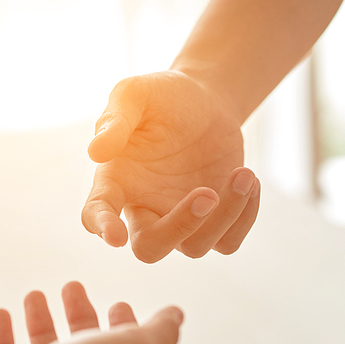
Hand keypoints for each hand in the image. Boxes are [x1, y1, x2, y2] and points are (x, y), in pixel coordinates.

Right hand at [82, 70, 259, 261]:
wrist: (206, 101)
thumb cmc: (162, 97)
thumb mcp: (135, 95)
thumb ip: (115, 120)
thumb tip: (96, 152)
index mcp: (116, 181)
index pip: (96, 213)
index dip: (102, 227)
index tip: (114, 236)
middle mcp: (145, 208)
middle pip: (150, 248)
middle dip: (180, 228)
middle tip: (207, 194)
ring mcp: (180, 219)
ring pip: (195, 247)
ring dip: (225, 215)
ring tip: (243, 174)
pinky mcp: (214, 221)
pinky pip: (228, 242)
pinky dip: (244, 218)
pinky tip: (248, 181)